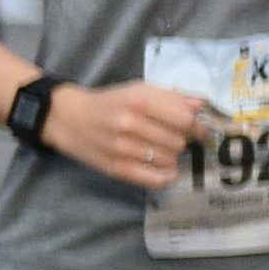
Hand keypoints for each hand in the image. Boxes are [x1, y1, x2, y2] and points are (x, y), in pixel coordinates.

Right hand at [45, 78, 211, 190]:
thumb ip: (171, 97)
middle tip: (176, 139)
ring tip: (163, 150)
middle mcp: (129, 124)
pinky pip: (153, 179)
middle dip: (183, 141)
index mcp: (138, 101)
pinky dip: (166, 176)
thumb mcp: (138, 90)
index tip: (201, 132)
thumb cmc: (109, 103)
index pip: (184, 120)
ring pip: (169, 160)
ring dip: (173, 157)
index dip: (200, 128)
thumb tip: (201, 106)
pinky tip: (166, 170)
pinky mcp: (115, 168)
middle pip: (178, 141)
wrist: (67, 118)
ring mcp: (121, 148)